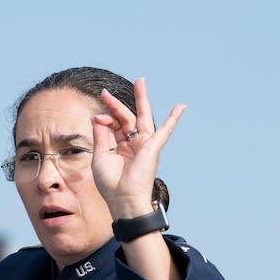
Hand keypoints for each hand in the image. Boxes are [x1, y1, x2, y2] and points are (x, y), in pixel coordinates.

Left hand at [90, 77, 183, 219]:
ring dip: (141, 99)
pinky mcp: (153, 147)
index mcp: (121, 146)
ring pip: (143, 117)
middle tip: (105, 92)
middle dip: (117, 104)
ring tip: (140, 81)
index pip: (114, 124)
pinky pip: (166, 130)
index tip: (98, 118)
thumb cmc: (110, 184)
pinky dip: (174, 118)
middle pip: (127, 117)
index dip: (105, 118)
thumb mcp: (100, 156)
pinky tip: (181, 106)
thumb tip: (99, 116)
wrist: (123, 199)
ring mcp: (144, 144)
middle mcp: (134, 143)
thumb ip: (101, 135)